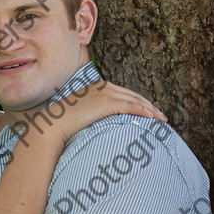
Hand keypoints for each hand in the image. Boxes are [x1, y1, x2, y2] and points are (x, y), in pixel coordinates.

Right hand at [11, 80, 166, 147]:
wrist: (53, 125)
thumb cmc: (63, 124)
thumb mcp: (79, 115)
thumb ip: (91, 114)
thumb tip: (97, 125)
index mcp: (97, 88)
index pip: (124, 94)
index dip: (138, 102)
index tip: (149, 111)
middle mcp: (103, 87)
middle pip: (133, 95)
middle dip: (148, 105)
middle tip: (160, 116)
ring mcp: (104, 94)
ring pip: (135, 100)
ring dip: (150, 109)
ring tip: (161, 119)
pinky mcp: (106, 103)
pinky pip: (130, 106)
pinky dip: (143, 111)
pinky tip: (152, 118)